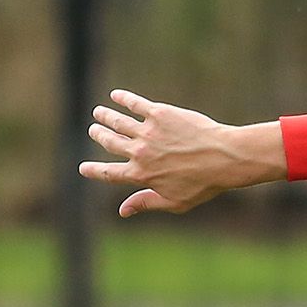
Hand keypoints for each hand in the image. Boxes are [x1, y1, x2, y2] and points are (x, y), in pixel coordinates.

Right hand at [81, 89, 244, 216]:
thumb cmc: (203, 184)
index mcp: (141, 175)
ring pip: (118, 122)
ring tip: (98, 113)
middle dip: (99, 136)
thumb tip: (122, 210)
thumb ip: (146, 202)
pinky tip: (116, 95)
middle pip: (110, 142)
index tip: (83, 168)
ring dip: (105, 116)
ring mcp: (148, 132)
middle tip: (94, 130)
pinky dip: (124, 99)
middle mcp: (140, 153)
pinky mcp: (160, 114)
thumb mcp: (174, 202)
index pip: (109, 173)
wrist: (224, 157)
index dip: (93, 171)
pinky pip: (136, 104)